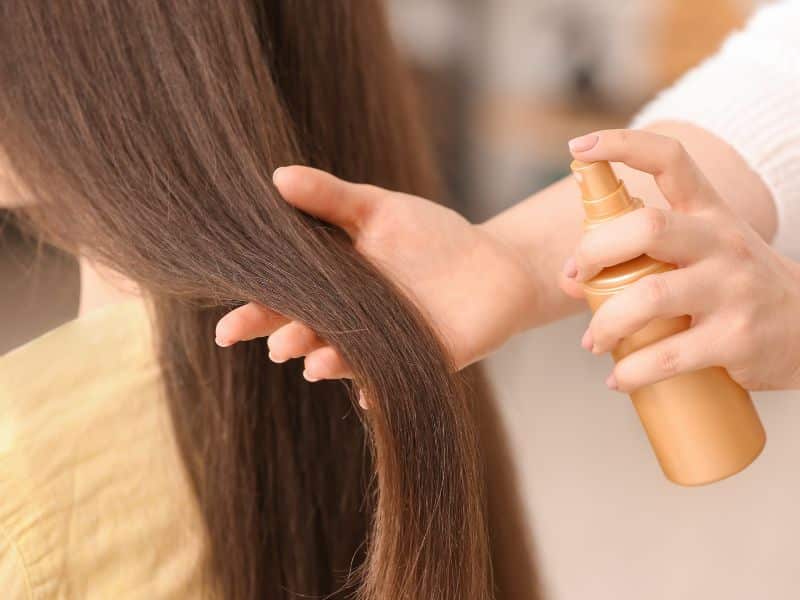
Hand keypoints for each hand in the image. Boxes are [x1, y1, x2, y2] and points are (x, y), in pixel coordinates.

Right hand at [214, 166, 537, 389]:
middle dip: (289, 341)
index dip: (254, 316)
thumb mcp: (380, 209)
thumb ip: (331, 199)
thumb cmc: (432, 236)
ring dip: (328, 364)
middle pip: (308, 335)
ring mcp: (383, 347)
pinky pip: (394, 382)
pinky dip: (380, 389)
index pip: (283, 303)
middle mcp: (350, 323)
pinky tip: (369, 393)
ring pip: (346, 359)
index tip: (226, 329)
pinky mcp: (422, 364)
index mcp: (333, 287)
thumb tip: (277, 177)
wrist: (493, 263)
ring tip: (314, 363)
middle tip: (276, 345)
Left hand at [563, 129, 799, 391]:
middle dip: (595, 250)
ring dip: (605, 323)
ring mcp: (732, 289)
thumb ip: (644, 256)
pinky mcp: (736, 339)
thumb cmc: (736, 287)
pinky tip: (618, 379)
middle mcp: (723, 242)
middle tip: (575, 277)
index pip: (671, 159)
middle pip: (648, 227)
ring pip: (649, 296)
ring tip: (592, 341)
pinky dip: (631, 372)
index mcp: (711, 213)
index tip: (580, 146)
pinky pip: (667, 357)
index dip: (623, 145)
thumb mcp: (704, 253)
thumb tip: (571, 280)